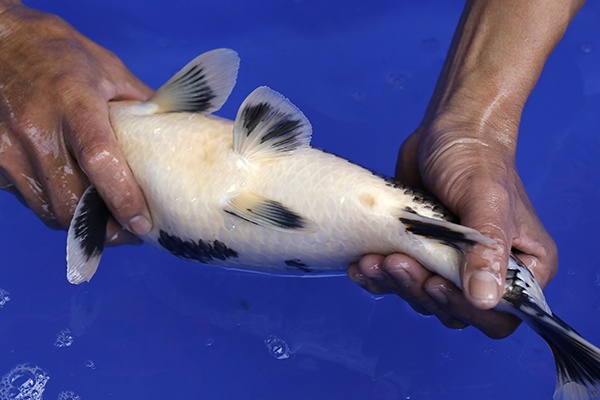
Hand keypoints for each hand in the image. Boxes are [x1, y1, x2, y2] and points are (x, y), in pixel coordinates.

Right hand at [0, 3, 152, 243]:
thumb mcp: (109, 70)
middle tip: (129, 233)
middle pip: (69, 198)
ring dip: (78, 225)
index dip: (122, 197)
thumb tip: (176, 135)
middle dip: (103, 227)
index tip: (142, 223)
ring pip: (46, 208)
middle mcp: (36, 128)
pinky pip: (28, 199)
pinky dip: (53, 208)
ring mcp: (8, 147)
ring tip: (106, 224)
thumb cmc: (61, 55)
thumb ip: (141, 106)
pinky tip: (73, 202)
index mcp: (73, 102)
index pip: (99, 159)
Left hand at [347, 0, 580, 337]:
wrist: (447, 131)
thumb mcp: (485, 200)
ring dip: (396, 284)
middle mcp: (489, 272)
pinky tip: (362, 266)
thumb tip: (485, 299)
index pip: (500, 315)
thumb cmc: (476, 158)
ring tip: (374, 261)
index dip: (466, 311)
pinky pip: (399, 280)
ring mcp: (451, 264)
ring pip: (422, 298)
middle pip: (455, 310)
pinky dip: (379, 278)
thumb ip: (486, 250)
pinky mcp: (421, 253)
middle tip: (397, 262)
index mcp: (523, 266)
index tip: (436, 285)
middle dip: (420, 291)